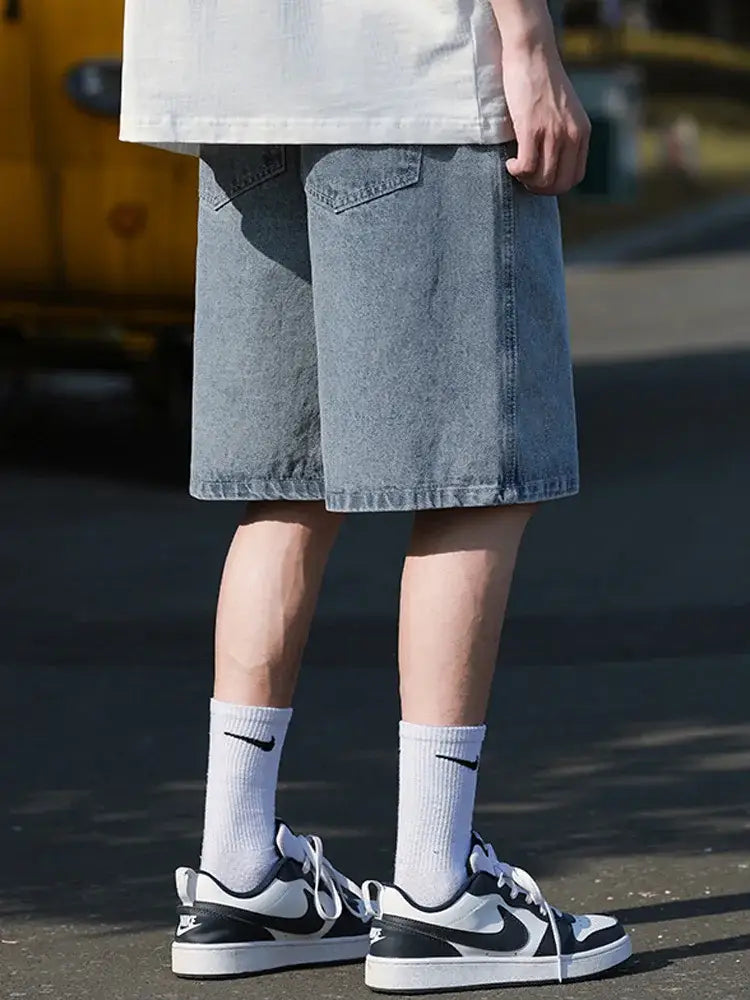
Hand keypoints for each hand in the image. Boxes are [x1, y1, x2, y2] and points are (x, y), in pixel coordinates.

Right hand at [501, 34, 590, 195]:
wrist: (532, 51)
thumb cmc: (542, 79)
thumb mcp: (564, 110)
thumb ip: (564, 132)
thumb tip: (551, 159)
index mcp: (582, 132)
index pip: (575, 177)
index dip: (555, 185)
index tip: (540, 177)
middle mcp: (571, 134)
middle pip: (559, 184)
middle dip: (540, 189)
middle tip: (525, 178)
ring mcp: (553, 132)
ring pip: (543, 179)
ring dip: (526, 181)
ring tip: (516, 168)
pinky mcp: (532, 128)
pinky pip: (526, 167)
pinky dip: (516, 171)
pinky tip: (509, 162)